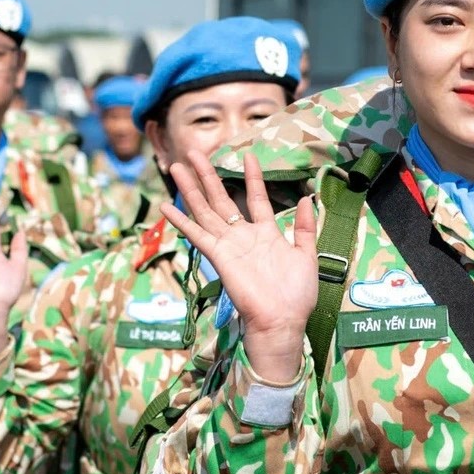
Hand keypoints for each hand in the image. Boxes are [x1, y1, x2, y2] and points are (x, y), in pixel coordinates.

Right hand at [160, 152, 316, 384]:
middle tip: (194, 153)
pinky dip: (182, 220)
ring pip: (205, 210)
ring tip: (178, 166)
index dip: (253, 178)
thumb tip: (307, 198)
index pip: (257, 198)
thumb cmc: (296, 294)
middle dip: (208, 176)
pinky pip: (197, 234)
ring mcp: (228, 245)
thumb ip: (304, 227)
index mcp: (266, 234)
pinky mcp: (218, 256)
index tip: (250, 157)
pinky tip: (166, 207)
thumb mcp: (307, 255)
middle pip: (221, 199)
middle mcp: (243, 236)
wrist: (282, 320)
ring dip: (191, 188)